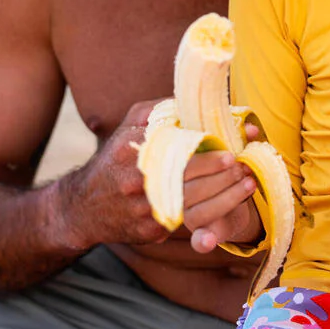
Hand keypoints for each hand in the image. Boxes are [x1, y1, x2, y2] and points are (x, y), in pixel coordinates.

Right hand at [57, 104, 260, 252]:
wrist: (83, 207)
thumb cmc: (113, 159)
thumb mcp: (129, 126)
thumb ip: (158, 110)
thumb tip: (193, 97)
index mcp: (134, 151)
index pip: (178, 150)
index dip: (209, 151)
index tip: (231, 150)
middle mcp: (138, 181)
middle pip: (190, 178)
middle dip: (222, 174)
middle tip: (243, 167)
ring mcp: (145, 209)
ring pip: (194, 203)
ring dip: (224, 195)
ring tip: (246, 183)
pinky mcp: (151, 231)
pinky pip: (186, 222)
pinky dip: (211, 214)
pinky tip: (228, 205)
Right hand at [183, 146, 259, 253]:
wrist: (228, 196)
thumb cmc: (222, 167)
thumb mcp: (227, 150)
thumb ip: (238, 138)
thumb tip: (252, 129)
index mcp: (175, 171)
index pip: (185, 168)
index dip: (208, 163)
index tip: (231, 157)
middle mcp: (176, 195)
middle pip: (192, 189)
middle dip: (223, 178)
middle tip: (242, 169)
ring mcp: (187, 216)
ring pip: (202, 210)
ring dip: (229, 197)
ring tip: (250, 183)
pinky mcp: (201, 232)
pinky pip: (197, 240)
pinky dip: (202, 241)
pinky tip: (209, 241)